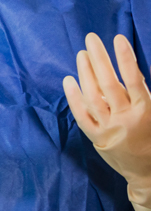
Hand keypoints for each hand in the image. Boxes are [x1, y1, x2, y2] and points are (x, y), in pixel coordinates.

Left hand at [64, 33, 150, 210]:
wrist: (147, 172)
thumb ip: (141, 93)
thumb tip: (129, 68)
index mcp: (145, 111)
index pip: (134, 80)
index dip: (126, 58)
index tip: (118, 38)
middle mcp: (125, 118)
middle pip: (108, 83)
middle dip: (99, 58)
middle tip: (91, 39)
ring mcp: (108, 128)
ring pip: (93, 96)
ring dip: (85, 73)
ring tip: (82, 55)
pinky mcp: (95, 137)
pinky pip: (81, 115)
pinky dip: (73, 97)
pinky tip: (69, 80)